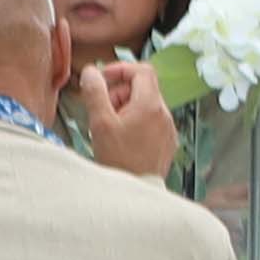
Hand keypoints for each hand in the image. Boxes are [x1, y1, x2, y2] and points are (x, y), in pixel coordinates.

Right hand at [75, 56, 178, 178]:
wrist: (136, 189)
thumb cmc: (120, 161)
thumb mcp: (100, 123)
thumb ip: (95, 93)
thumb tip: (91, 73)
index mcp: (151, 105)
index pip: (142, 70)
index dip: (120, 69)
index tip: (104, 79)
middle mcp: (164, 115)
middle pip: (143, 88)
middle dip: (119, 93)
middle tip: (103, 109)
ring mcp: (168, 129)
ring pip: (146, 106)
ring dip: (126, 108)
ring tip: (110, 127)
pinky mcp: (167, 142)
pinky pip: (151, 122)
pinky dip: (136, 122)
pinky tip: (122, 138)